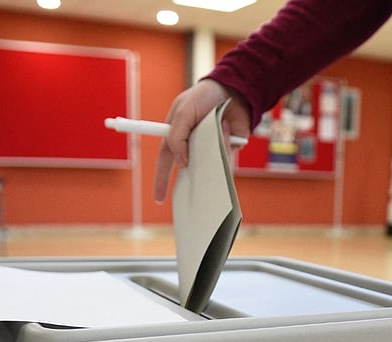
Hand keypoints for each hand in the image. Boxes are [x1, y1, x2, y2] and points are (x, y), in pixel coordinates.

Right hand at [154, 79, 251, 201]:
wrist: (233, 89)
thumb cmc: (203, 98)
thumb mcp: (183, 112)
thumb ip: (177, 136)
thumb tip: (182, 163)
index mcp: (177, 137)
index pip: (166, 160)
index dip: (161, 178)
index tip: (158, 197)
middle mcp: (194, 147)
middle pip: (188, 171)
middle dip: (188, 184)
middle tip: (187, 202)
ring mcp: (211, 150)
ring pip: (208, 166)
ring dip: (210, 160)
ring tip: (214, 141)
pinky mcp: (229, 150)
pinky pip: (226, 160)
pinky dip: (225, 149)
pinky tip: (226, 130)